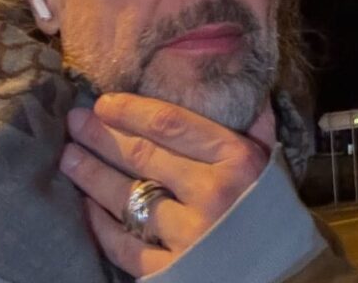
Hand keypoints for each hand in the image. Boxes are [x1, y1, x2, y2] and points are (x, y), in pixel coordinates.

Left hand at [60, 93, 274, 276]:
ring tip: (69, 157)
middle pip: (143, 156)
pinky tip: (87, 206)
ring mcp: (189, 235)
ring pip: (128, 197)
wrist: (288, 278)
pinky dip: (103, 224)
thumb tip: (254, 93)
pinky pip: (125, 245)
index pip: (172, 124)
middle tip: (75, 122)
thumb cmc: (275, 216)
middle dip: (103, 136)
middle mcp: (211, 193)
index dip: (133, 110)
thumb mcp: (272, 166)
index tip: (105, 102)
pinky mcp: (171, 272)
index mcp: (236, 159)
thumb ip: (259, 129)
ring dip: (92, 176)